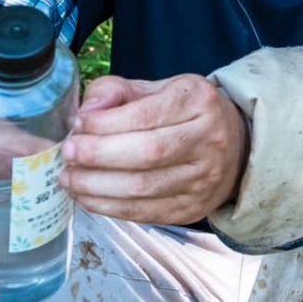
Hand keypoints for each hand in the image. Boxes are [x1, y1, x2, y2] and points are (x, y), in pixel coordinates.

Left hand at [61, 74, 248, 224]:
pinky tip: (87, 196)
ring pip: (143, 188)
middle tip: (67, 153)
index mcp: (198, 102)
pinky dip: (108, 206)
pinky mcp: (191, 208)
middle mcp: (208, 140)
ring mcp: (202, 179)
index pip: (146, 115)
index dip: (105, 124)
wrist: (235, 147)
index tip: (78, 125)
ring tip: (69, 178)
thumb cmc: (186, 114)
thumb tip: (86, 111)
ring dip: (96, 186)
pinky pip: (144, 212)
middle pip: (147, 153)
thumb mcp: (159, 89)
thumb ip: (118, 92)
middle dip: (98, 155)